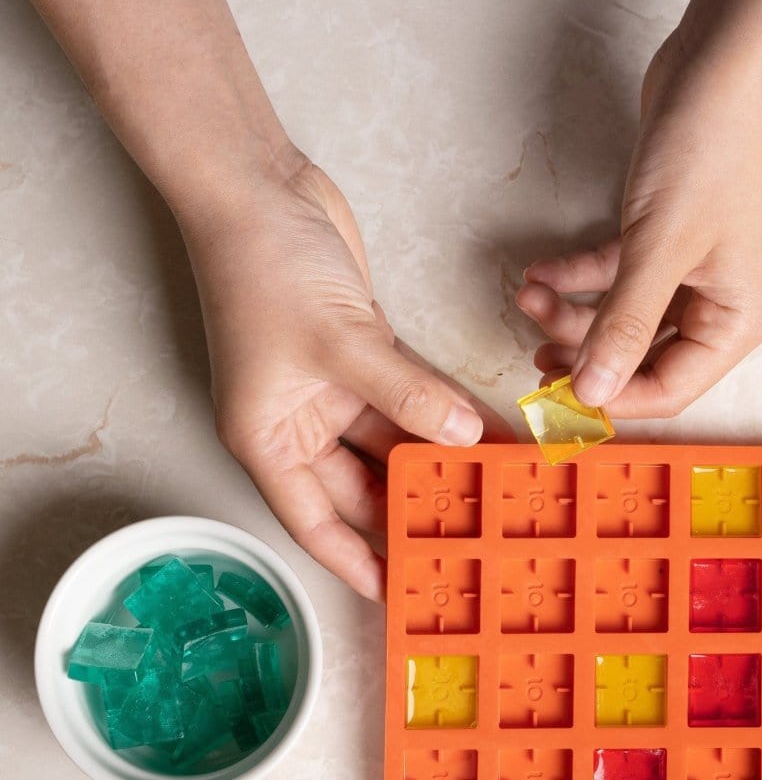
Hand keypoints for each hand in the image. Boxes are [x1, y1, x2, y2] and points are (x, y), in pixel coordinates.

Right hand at [183, 157, 494, 601]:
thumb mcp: (338, 343)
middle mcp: (298, 423)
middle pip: (360, 488)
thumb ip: (404, 394)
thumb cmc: (262, 268)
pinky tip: (482, 434)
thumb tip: (459, 437)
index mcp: (268, 439)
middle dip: (409, 511)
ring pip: (391, 444)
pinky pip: (408, 400)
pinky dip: (440, 415)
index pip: (314, 522)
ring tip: (487, 491)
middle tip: (462, 540)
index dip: (353, 561)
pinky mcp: (362, 357)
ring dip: (435, 462)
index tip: (396, 592)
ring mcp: (332, 390)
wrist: (257, 187)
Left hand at [516, 23, 761, 415]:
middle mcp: (718, 305)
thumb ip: (622, 327)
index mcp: (736, 322)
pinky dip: (579, 278)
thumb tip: (593, 391)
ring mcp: (691, 273)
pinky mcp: (664, 242)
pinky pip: (615, 278)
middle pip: (641, 357)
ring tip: (528, 297)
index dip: (613, 397)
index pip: (669, 389)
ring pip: (622, 319)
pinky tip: (542, 272)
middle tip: (534, 354)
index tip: (559, 395)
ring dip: (572, 313)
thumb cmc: (711, 150)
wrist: (720, 64)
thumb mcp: (659, 250)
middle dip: (585, 354)